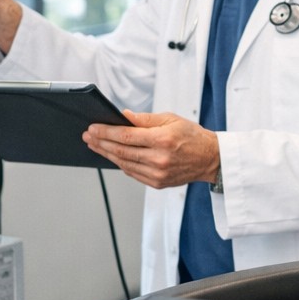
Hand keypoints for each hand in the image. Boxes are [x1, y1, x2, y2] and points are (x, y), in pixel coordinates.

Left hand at [84, 110, 218, 189]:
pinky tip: (112, 156)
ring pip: (124, 164)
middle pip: (121, 151)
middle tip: (88, 136)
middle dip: (101, 142)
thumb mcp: (171, 119)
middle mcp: (159, 158)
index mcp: (163, 139)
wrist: (210, 158)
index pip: (126, 136)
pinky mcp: (157, 183)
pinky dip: (120, 164)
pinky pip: (132, 173)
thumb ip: (145, 119)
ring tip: (95, 145)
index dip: (106, 132)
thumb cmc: (192, 136)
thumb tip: (123, 116)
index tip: (93, 128)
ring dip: (106, 154)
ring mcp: (158, 173)